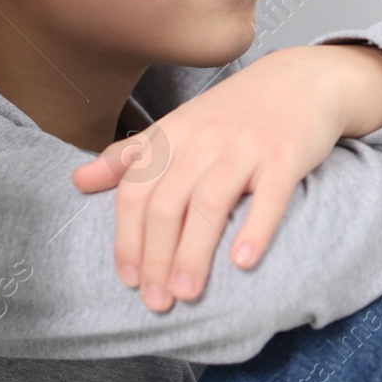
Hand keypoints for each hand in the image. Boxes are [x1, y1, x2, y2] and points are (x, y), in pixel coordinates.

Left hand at [71, 45, 381, 311]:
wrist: (303, 79)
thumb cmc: (236, 111)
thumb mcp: (179, 123)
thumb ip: (130, 155)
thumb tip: (77, 182)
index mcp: (174, 134)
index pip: (135, 191)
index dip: (127, 238)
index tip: (129, 279)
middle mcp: (204, 139)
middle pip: (167, 203)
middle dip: (156, 257)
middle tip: (156, 302)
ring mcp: (246, 146)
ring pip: (209, 203)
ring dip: (193, 253)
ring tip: (186, 294)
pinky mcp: (285, 155)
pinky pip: (268, 196)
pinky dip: (254, 230)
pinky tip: (242, 263)